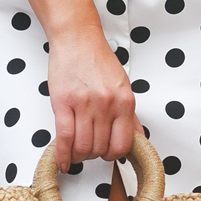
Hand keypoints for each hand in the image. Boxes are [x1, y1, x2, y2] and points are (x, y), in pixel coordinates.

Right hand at [48, 24, 135, 172]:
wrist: (77, 38)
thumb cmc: (97, 59)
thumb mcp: (122, 85)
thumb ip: (129, 114)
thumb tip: (137, 137)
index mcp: (125, 101)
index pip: (123, 144)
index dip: (114, 154)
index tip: (107, 153)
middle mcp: (107, 104)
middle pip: (101, 148)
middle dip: (94, 155)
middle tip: (89, 150)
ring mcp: (84, 104)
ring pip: (83, 146)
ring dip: (79, 155)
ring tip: (76, 151)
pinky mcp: (63, 103)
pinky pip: (64, 138)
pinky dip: (62, 155)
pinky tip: (62, 161)